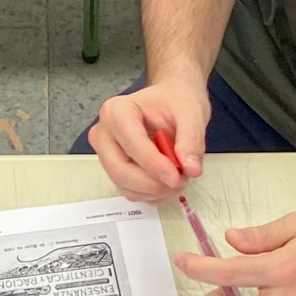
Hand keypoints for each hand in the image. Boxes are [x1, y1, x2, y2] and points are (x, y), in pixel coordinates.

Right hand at [87, 79, 209, 201]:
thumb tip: (191, 168)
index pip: (131, 145)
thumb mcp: (191, 113)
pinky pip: (131, 192)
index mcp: (117, 111)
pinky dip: (153, 194)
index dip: (155, 165)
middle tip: (180, 179)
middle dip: (154, 183)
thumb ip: (191, 140)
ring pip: (126, 187)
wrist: (171, 101)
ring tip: (178, 175)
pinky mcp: (115, 170)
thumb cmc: (175, 101)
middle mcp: (104, 134)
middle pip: (120, 171)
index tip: (178, 175)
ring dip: (156, 190)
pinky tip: (167, 179)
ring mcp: (107, 154)